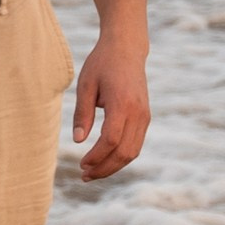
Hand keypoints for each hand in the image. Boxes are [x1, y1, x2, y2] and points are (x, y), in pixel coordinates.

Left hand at [71, 35, 149, 180]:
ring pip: (133, 152)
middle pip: (124, 152)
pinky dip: (121, 157)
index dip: (96, 157)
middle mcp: (138, 112)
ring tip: (93, 172)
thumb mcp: (85, 85)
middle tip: (84, 175)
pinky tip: (105, 160)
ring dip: (113, 166)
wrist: (126, 49)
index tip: (81, 164)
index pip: (111, 140)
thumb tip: (78, 141)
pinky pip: (136, 144)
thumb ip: (83, 114)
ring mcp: (145, 116)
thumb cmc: (102, 64)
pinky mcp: (145, 117)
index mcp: (122, 103)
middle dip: (104, 168)